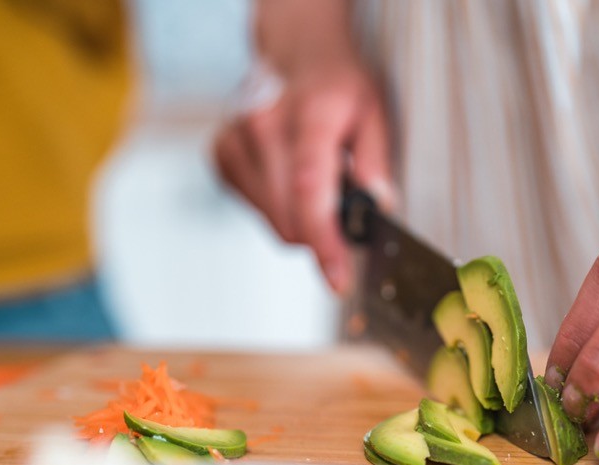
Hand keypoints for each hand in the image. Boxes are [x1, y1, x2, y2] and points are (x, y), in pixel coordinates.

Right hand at [213, 58, 392, 293]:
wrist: (297, 53)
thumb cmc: (339, 86)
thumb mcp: (376, 113)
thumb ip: (377, 161)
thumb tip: (378, 206)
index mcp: (309, 114)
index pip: (310, 191)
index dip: (324, 242)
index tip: (338, 277)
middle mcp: (262, 125)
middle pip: (289, 217)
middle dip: (323, 230)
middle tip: (345, 204)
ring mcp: (235, 140)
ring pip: (273, 220)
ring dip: (301, 217)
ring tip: (317, 178)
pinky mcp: (221, 155)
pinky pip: (256, 209)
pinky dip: (280, 205)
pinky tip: (290, 174)